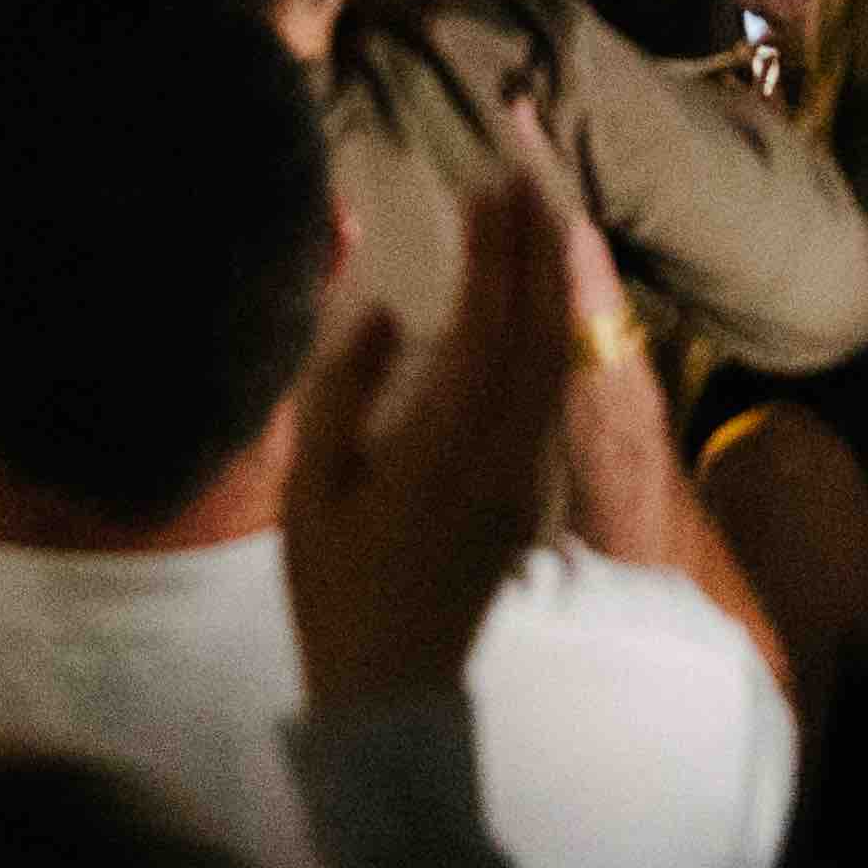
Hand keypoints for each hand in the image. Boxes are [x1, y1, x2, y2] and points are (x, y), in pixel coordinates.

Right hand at [279, 175, 576, 710]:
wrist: (395, 688)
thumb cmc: (334, 588)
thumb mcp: (311, 490)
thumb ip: (343, 392)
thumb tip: (385, 309)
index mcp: (444, 450)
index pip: (487, 330)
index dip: (495, 256)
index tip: (489, 190)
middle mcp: (502, 456)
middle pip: (537, 334)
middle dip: (537, 250)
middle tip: (526, 179)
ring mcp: (526, 478)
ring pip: (555, 362)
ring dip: (552, 287)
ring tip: (540, 222)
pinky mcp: (531, 493)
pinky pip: (552, 393)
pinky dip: (551, 332)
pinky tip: (538, 303)